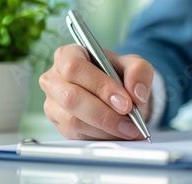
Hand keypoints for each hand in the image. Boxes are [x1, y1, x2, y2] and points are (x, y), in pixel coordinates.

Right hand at [39, 44, 153, 139]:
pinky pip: (76, 135)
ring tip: (129, 130)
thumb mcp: (135, 65)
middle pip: (71, 98)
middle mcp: (54, 78)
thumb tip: (137, 94)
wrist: (117, 93)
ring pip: (73, 121)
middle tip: (130, 123)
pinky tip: (117, 134)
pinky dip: (100, 137)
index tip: (125, 103)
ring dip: (105, 129)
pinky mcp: (57, 124)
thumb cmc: (119, 74)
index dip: (100, 86)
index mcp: (68, 55)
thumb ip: (139, 72)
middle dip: (104, 114)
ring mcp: (52, 103)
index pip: (75, 68)